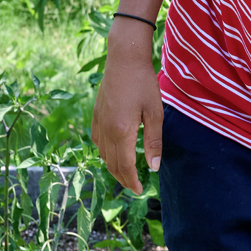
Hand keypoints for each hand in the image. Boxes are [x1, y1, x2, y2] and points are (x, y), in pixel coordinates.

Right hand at [90, 26, 163, 194]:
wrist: (124, 59)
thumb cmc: (143, 83)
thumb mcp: (155, 112)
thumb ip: (153, 141)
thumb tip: (154, 167)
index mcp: (121, 131)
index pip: (125, 165)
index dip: (132, 181)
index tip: (140, 190)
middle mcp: (106, 130)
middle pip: (111, 164)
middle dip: (123, 178)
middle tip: (135, 186)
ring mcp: (98, 122)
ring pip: (103, 154)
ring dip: (113, 167)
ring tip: (126, 174)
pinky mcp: (95, 115)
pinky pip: (97, 142)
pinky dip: (105, 152)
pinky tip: (113, 153)